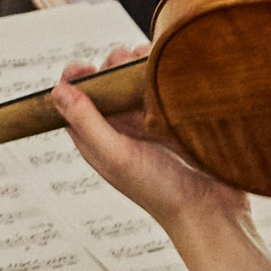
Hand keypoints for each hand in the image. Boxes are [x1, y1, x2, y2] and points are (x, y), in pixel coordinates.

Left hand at [49, 47, 246, 230]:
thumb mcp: (117, 156)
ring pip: (134, 80)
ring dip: (138, 64)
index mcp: (97, 140)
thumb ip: (87, 123)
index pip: (72, 102)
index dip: (73, 80)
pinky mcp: (175, 118)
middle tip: (128, 61)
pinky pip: (163, 86)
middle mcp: (119, 130)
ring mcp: (148, 123)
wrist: (212, 210)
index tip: (87, 67)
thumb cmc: (162, 192)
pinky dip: (163, 72)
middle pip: (105, 84)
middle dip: (112, 65)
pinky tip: (170, 67)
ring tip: (149, 60)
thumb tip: (58, 91)